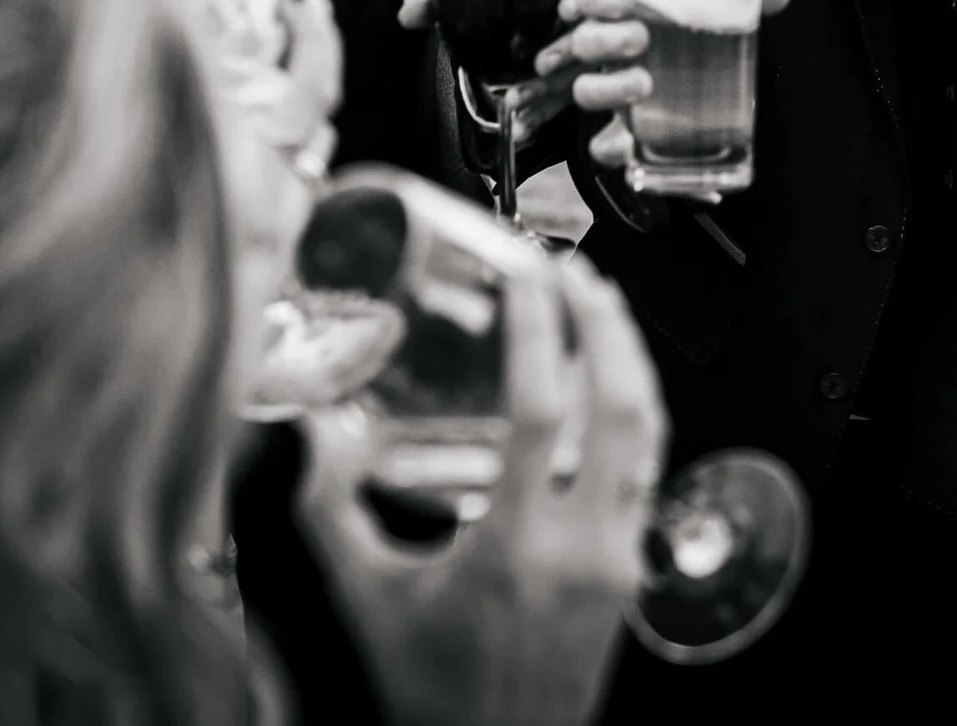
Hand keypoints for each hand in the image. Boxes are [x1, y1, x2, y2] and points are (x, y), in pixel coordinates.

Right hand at [298, 252, 665, 725]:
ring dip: (628, 359)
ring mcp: (617, 557)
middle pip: (619, 404)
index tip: (530, 275)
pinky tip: (613, 387)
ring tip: (600, 308)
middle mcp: (580, 546)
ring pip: (647, 433)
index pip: (544, 410)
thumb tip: (309, 440)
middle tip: (574, 272)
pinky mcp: (632, 568)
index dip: (541, 330)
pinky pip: (648, 469)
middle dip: (604, 324)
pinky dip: (635, 412)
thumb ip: (334, 515)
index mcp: (513, 548)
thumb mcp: (370, 600)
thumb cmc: (436, 692)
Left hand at [400, 0, 609, 140]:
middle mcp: (576, 11)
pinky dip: (543, 114)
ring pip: (581, 69)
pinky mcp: (571, 82)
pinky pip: (566, 99)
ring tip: (517, 103)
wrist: (483, 43)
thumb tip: (411, 11)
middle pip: (590, 26)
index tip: (567, 10)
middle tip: (539, 66)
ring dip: (552, 90)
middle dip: (566, 51)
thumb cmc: (481, 6)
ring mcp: (579, 49)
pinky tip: (522, 127)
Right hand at [575, 0, 793, 169]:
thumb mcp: (717, 20)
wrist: (696, 96)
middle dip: (606, 38)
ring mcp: (612, 93)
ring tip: (644, 84)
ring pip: (586, 90)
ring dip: (608, 87)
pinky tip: (630, 146)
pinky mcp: (618, 133)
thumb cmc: (695, 44)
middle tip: (641, 38)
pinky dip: (611, 147)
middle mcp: (611, 54)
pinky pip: (600, 146)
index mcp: (627, 17)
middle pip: (585, 42)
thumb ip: (745, 3)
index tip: (620, 0)